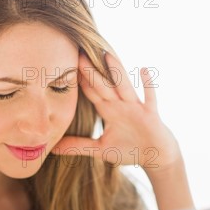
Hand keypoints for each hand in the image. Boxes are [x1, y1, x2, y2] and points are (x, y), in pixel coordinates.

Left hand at [52, 51, 182, 176]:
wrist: (156, 156)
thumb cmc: (129, 150)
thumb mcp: (100, 149)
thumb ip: (78, 146)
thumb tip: (54, 148)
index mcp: (109, 111)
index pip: (91, 93)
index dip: (79, 81)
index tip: (65, 65)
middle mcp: (121, 106)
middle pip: (104, 86)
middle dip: (91, 71)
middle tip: (77, 53)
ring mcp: (136, 108)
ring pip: (124, 87)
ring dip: (116, 72)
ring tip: (106, 55)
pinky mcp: (150, 115)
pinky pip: (149, 98)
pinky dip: (148, 86)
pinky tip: (144, 70)